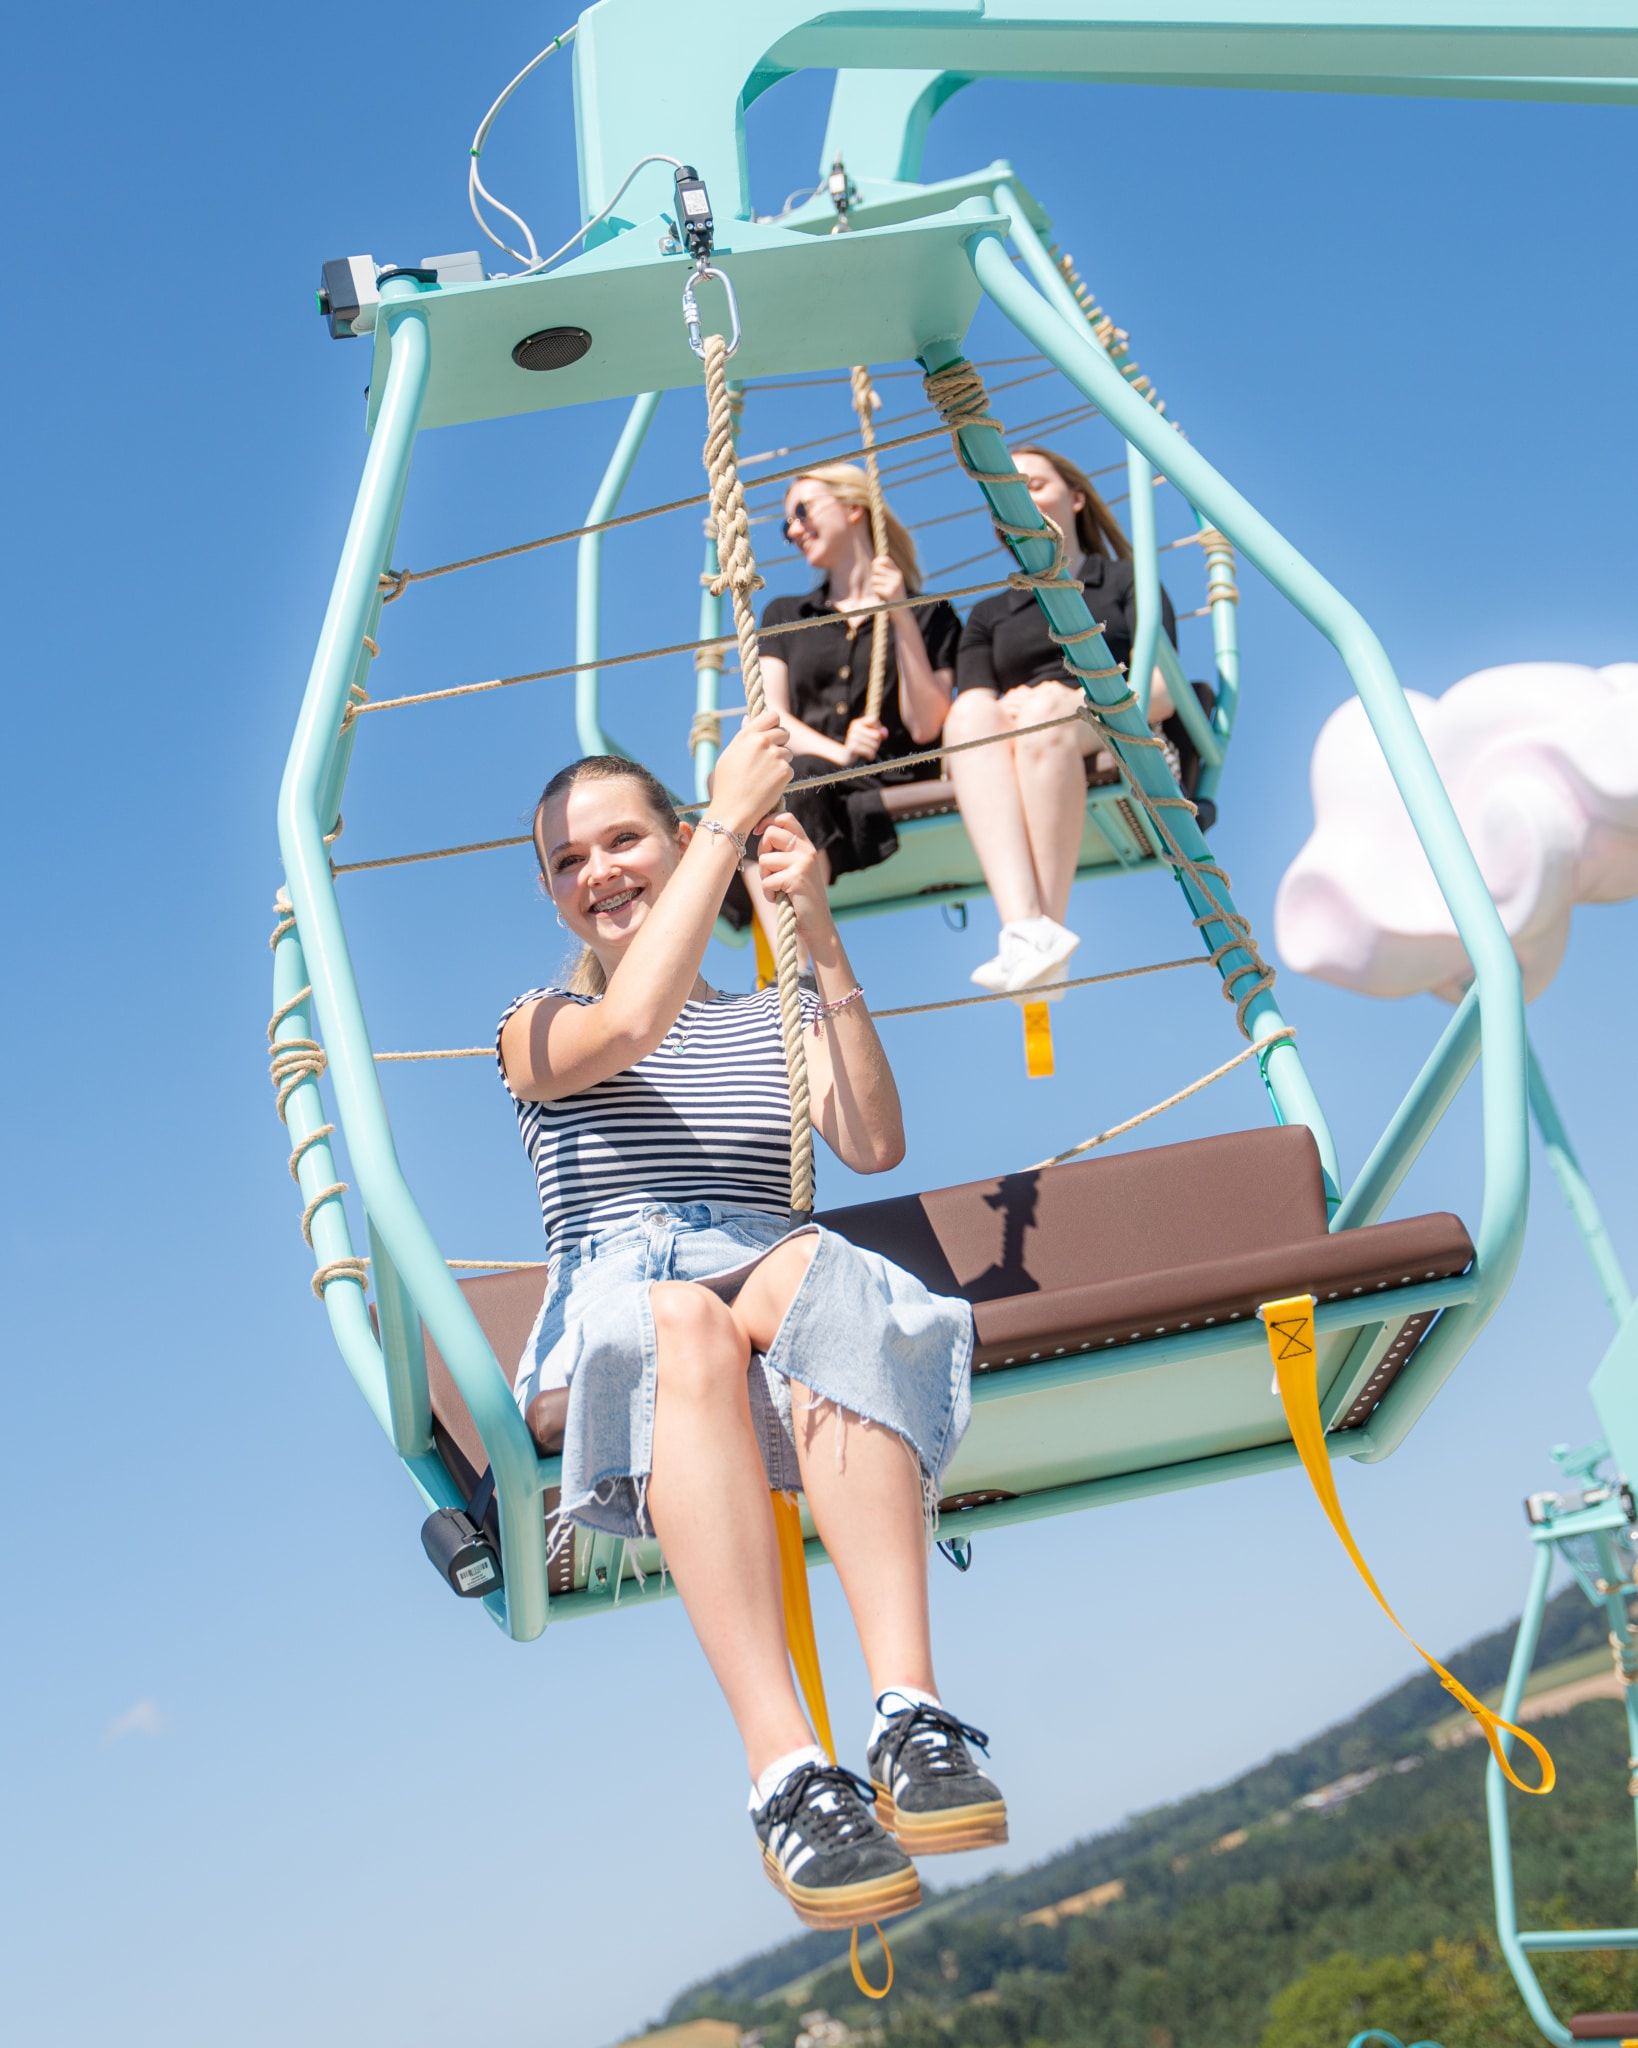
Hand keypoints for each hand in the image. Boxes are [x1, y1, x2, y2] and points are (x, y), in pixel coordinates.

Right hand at [711, 709, 791, 831]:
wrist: (733, 810)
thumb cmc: (726, 786)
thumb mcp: (729, 756)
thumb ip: (743, 737)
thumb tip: (749, 718)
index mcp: (746, 735)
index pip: (771, 716)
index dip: (773, 724)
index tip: (771, 733)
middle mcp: (762, 741)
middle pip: (784, 732)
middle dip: (780, 743)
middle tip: (770, 759)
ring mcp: (775, 755)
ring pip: (788, 752)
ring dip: (781, 762)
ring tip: (764, 777)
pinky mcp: (784, 771)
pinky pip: (789, 769)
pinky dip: (782, 777)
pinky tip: (768, 786)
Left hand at [756, 813, 830, 938]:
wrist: (817, 925)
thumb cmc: (800, 897)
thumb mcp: (795, 868)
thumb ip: (785, 850)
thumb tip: (761, 831)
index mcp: (806, 845)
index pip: (785, 818)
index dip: (767, 821)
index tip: (757, 832)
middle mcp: (807, 850)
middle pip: (770, 834)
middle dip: (762, 852)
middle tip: (770, 871)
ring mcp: (803, 863)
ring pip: (765, 860)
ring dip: (765, 878)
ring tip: (778, 888)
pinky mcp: (797, 878)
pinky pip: (767, 881)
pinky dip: (769, 893)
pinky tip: (779, 899)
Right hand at [842, 717, 886, 762]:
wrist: (846, 756)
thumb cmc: (860, 745)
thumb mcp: (869, 737)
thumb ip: (879, 733)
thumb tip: (884, 733)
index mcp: (857, 723)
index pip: (874, 719)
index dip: (878, 727)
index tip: (876, 733)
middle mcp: (854, 728)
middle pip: (877, 734)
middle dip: (878, 742)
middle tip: (873, 745)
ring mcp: (853, 737)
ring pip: (874, 744)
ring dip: (874, 750)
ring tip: (869, 751)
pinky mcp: (853, 747)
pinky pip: (869, 751)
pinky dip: (871, 755)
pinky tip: (867, 756)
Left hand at [868, 553, 906, 607]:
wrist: (902, 613)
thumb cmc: (894, 598)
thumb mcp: (893, 583)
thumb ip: (886, 574)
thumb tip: (874, 563)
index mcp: (898, 573)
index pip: (886, 560)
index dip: (877, 561)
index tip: (873, 565)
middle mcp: (897, 576)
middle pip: (876, 569)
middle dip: (874, 576)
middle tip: (878, 584)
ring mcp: (894, 584)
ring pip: (874, 579)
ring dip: (874, 586)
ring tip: (881, 593)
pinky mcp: (889, 592)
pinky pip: (875, 588)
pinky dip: (876, 593)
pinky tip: (882, 597)